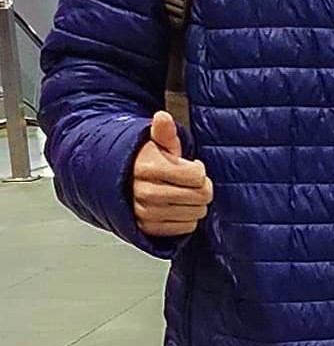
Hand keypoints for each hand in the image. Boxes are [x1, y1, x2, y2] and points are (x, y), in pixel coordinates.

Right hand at [131, 110, 212, 238]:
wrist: (118, 181)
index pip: (198, 176)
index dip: (199, 170)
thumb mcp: (154, 142)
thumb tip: (163, 117)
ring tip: (182, 193)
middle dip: (202, 188)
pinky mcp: (148, 228)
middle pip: (201, 196)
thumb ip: (164, 131)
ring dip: (195, 204)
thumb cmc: (143, 160)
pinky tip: (177, 207)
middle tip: (191, 182)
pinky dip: (186, 219)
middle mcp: (145, 193)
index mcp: (149, 169)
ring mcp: (146, 213)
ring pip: (195, 213)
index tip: (191, 166)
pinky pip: (185, 228)